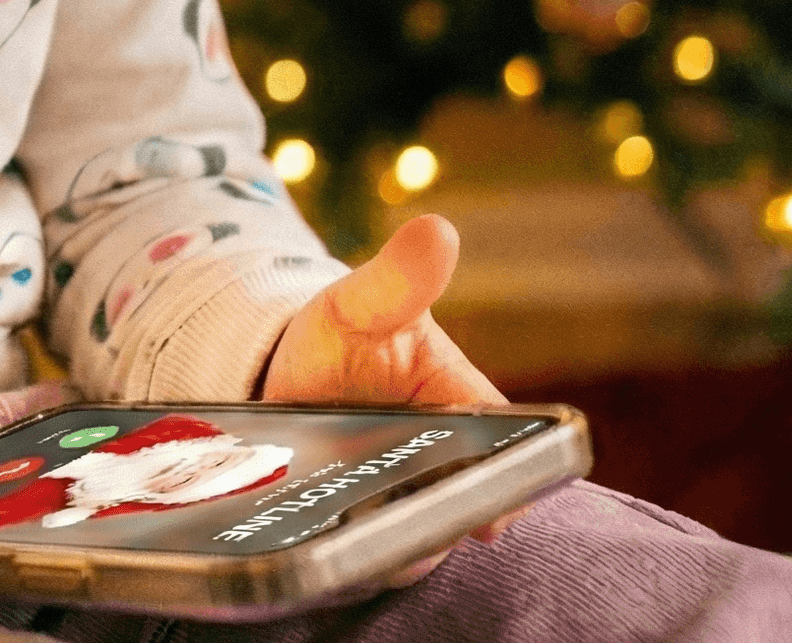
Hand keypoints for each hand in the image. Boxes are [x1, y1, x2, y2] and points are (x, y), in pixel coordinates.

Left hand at [263, 214, 520, 561]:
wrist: (280, 370)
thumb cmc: (341, 333)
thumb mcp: (361, 303)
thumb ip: (398, 278)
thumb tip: (438, 230)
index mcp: (469, 410)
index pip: (511, 457)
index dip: (503, 485)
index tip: (491, 509)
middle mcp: (450, 471)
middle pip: (460, 514)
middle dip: (429, 517)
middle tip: (387, 502)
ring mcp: (407, 509)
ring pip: (413, 548)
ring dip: (384, 541)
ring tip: (342, 513)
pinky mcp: (363, 537)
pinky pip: (368, 562)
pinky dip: (347, 554)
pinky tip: (318, 536)